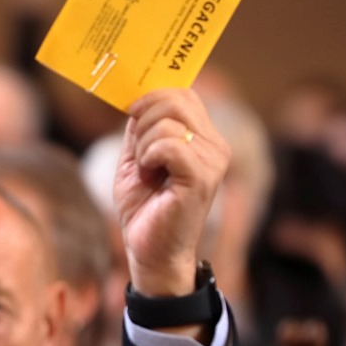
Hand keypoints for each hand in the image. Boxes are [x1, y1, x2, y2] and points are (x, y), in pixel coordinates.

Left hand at [114, 89, 229, 296]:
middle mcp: (214, 145)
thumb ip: (138, 129)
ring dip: (142, 145)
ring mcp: (213, 160)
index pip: (182, 93)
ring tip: (146, 170)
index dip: (151, 96)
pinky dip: (148, 156)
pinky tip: (150, 174)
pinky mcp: (202, 177)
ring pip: (166, 122)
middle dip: (142, 118)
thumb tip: (135, 97)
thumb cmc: (144, 209)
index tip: (131, 114)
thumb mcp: (135, 159)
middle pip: (175, 98)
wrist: (149, 251)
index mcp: (202, 137)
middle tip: (137, 151)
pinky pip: (168, 144)